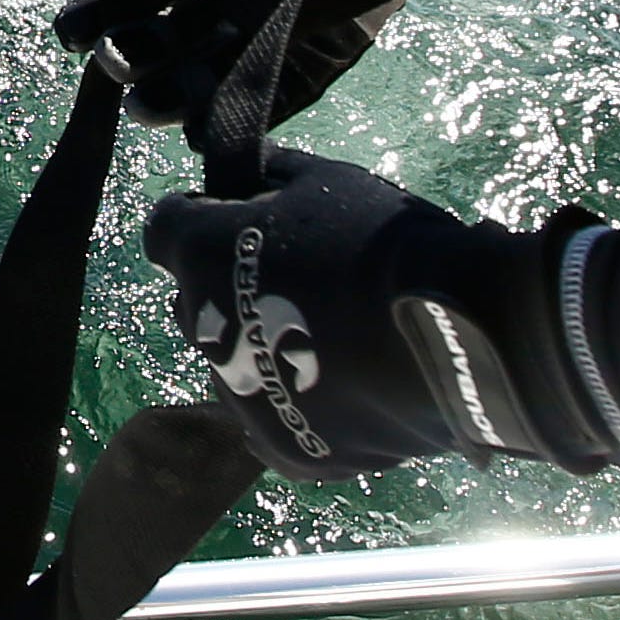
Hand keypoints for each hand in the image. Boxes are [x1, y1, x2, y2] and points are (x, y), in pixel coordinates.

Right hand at [56, 0, 442, 176]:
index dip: (97, 16)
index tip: (74, 33)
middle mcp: (214, 10)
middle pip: (157, 46)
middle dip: (131, 58)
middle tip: (115, 64)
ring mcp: (255, 43)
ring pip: (199, 81)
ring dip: (169, 96)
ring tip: (148, 105)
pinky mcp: (300, 73)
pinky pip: (260, 105)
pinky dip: (229, 122)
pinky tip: (200, 132)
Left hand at [143, 150, 619, 481]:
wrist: (454, 334)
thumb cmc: (383, 243)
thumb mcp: (326, 179)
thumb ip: (275, 174)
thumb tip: (255, 171)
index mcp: (199, 256)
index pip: (166, 228)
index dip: (200, 217)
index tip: (239, 218)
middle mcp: (203, 331)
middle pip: (195, 301)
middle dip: (226, 285)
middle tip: (293, 276)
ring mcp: (242, 398)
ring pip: (232, 365)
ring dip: (260, 348)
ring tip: (328, 337)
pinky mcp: (288, 448)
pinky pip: (276, 423)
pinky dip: (299, 405)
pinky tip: (343, 385)